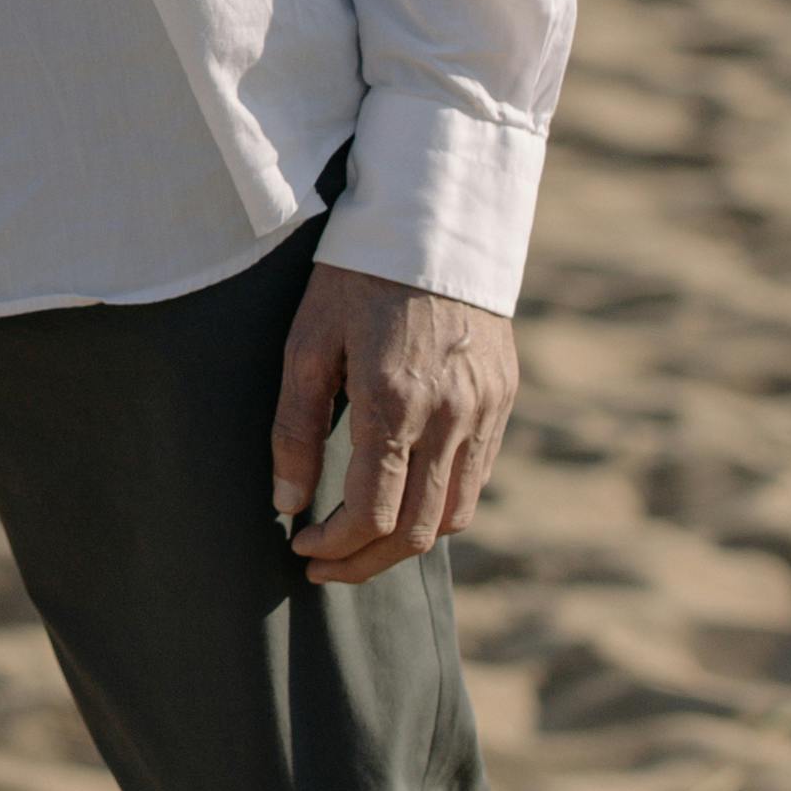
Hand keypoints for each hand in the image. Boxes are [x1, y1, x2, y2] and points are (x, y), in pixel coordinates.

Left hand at [270, 261, 517, 583]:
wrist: (434, 224)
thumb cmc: (354, 278)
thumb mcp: (307, 343)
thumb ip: (295, 428)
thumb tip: (288, 503)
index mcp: (394, 402)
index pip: (371, 514)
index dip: (334, 547)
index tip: (301, 549)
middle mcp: (450, 417)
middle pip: (415, 532)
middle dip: (365, 563)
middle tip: (323, 566)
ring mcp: (485, 411)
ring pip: (454, 516)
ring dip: (404, 543)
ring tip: (358, 542)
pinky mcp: (503, 400)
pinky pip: (477, 478)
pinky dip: (439, 505)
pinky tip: (400, 497)